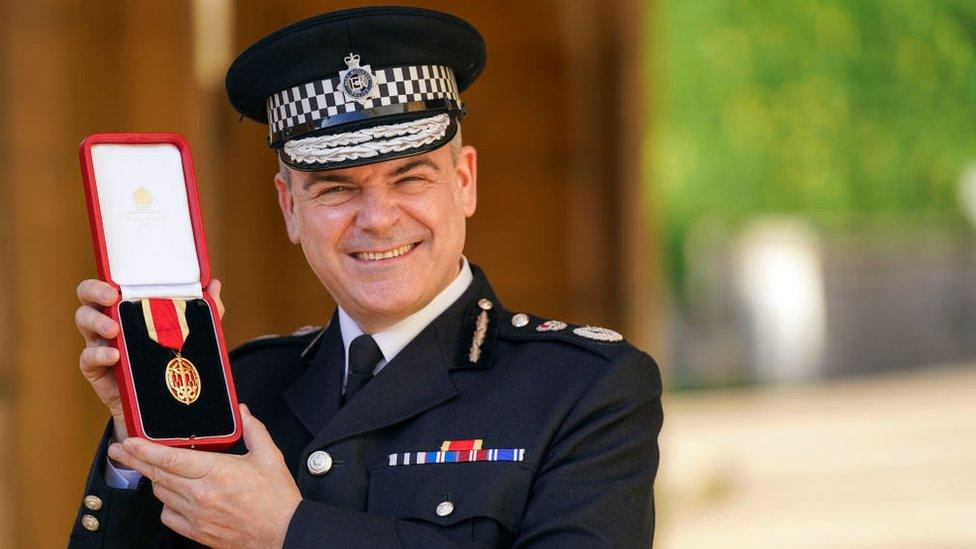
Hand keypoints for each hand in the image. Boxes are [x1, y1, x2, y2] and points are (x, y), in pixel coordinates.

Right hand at [75, 279, 225, 442]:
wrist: (160, 400)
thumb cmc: (169, 356)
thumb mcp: (188, 332)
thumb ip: (202, 310)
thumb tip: (214, 285)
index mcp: (128, 308)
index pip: (108, 286)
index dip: (104, 282)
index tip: (117, 287)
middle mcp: (108, 321)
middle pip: (88, 299)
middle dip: (94, 292)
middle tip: (112, 298)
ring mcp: (99, 344)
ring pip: (84, 323)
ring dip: (97, 322)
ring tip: (114, 330)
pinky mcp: (95, 368)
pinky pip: (88, 358)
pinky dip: (99, 355)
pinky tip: (115, 356)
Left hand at [107, 404, 300, 547]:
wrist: (284, 532)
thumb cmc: (277, 499)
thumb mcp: (270, 456)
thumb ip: (253, 429)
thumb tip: (242, 412)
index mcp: (217, 472)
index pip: (169, 458)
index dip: (144, 449)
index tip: (129, 441)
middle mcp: (201, 494)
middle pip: (157, 475)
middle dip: (136, 460)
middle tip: (121, 451)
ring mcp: (196, 515)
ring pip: (161, 494)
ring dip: (154, 479)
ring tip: (153, 469)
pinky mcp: (197, 532)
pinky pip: (168, 516)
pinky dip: (166, 503)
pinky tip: (173, 495)